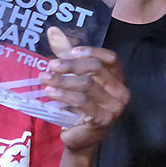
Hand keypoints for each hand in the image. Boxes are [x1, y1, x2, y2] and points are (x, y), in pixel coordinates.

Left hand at [41, 26, 128, 151]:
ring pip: (87, 85)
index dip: (90, 52)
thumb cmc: (78, 104)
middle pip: (96, 69)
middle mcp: (121, 91)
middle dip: (71, 65)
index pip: (110, 58)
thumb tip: (52, 30)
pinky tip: (50, 93)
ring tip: (44, 79)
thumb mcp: (72, 75)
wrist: (79, 137)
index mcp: (117, 77)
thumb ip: (65, 53)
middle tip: (50, 64)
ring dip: (62, 80)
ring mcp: (115, 107)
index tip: (69, 51)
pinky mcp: (104, 120)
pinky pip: (82, 102)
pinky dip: (63, 95)